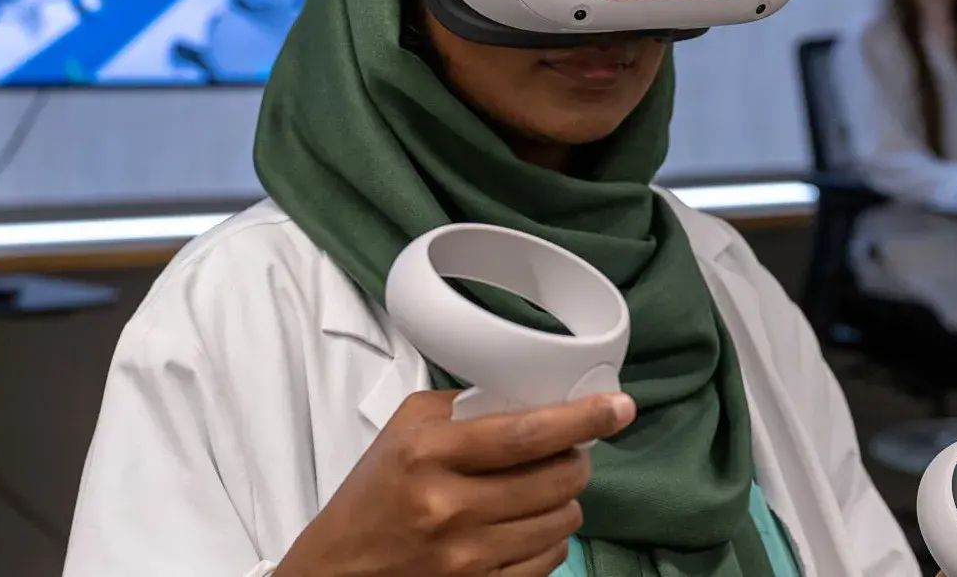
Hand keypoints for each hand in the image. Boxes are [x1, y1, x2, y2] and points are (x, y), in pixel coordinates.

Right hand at [277, 389, 635, 576]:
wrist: (338, 573)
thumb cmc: (373, 496)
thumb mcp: (405, 431)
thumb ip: (465, 409)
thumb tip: (534, 398)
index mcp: (429, 454)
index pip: (527, 433)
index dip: (583, 417)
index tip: (618, 406)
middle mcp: (451, 507)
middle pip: (556, 478)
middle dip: (577, 459)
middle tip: (570, 450)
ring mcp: (468, 558)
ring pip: (561, 520)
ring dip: (565, 499)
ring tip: (544, 489)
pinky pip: (549, 560)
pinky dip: (550, 538)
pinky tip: (530, 525)